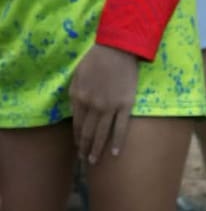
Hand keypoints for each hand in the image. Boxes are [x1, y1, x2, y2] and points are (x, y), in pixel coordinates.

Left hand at [69, 43, 139, 164]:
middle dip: (85, 148)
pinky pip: (120, 128)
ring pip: (102, 134)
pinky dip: (117, 142)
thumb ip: (75, 94)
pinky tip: (115, 154)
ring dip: (97, 150)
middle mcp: (92, 105)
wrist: (117, 49)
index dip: (77, 138)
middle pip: (88, 132)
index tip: (78, 148)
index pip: (77, 124)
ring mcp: (109, 107)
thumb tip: (76, 112)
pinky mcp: (125, 106)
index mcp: (79, 97)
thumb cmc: (96, 59)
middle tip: (85, 160)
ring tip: (94, 161)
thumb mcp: (77, 75)